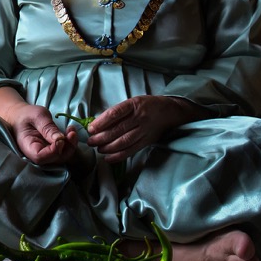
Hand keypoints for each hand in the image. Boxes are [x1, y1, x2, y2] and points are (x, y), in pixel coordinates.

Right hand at [0, 88, 80, 165]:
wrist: (22, 117)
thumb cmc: (26, 115)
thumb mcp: (37, 116)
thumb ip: (48, 128)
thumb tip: (60, 139)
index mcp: (27, 146)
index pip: (40, 156)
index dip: (53, 151)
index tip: (61, 139)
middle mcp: (36, 154)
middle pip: (53, 159)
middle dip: (66, 148)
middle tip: (72, 132)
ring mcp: (45, 154)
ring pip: (61, 156)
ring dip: (70, 145)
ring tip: (71, 130)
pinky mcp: (52, 150)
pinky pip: (63, 151)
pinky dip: (70, 143)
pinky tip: (70, 131)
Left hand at [85, 95, 202, 163]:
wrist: (169, 111)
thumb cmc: (146, 105)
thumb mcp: (132, 102)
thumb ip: (118, 112)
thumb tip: (97, 123)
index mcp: (134, 104)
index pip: (115, 113)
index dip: (101, 122)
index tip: (91, 129)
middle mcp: (140, 117)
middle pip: (118, 129)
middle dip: (101, 137)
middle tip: (90, 142)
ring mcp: (144, 130)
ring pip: (124, 142)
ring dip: (108, 147)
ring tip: (98, 149)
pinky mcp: (147, 141)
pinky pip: (131, 150)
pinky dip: (118, 156)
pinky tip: (108, 158)